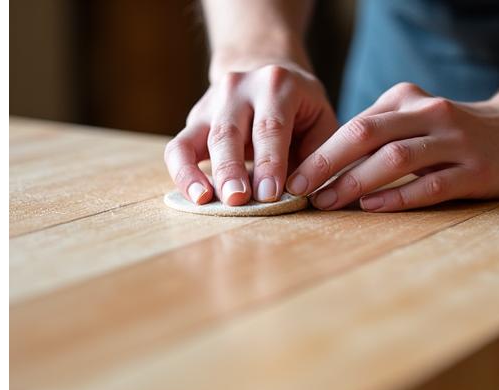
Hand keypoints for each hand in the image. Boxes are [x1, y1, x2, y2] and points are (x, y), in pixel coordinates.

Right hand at [164, 64, 336, 204]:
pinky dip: (182, 173)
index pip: (271, 127)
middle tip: (237, 200)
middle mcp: (239, 88)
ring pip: (199, 138)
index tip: (270, 194)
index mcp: (277, 85)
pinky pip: (178, 148)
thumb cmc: (301, 110)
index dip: (270, 162)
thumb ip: (316, 155)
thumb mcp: (320, 121)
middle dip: (232, 169)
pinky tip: (194, 196)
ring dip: (200, 173)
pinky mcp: (194, 120)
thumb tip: (300, 191)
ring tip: (206, 200)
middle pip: (229, 131)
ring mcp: (211, 103)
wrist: (270, 79)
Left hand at [286, 82, 498, 211]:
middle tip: (297, 190)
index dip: (320, 153)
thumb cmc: (457, 133)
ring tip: (328, 203)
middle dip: (326, 163)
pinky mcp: (476, 169)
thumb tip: (327, 171)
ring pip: (395, 158)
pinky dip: (399, 197)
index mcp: (406, 100)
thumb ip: (379, 136)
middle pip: (366, 134)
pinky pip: (431, 184)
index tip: (293, 178)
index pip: (354, 125)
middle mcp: (428, 114)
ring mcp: (454, 140)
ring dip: (356, 182)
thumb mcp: (417, 120)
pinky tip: (373, 208)